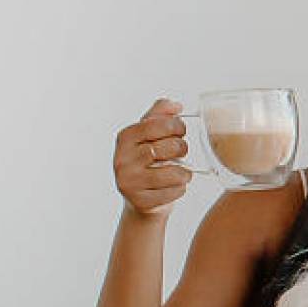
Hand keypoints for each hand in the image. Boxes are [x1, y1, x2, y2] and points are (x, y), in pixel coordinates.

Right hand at [113, 98, 193, 217]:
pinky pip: (173, 192)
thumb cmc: (148, 163)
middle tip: (181, 152)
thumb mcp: (148, 136)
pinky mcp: (140, 201)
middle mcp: (122, 159)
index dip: (176, 126)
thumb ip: (160, 115)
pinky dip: (180, 189)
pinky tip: (174, 186)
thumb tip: (176, 105)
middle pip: (167, 147)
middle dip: (182, 148)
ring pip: (173, 172)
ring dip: (185, 172)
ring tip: (182, 171)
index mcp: (124, 138)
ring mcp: (129, 182)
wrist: (140, 200)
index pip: (156, 125)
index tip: (181, 131)